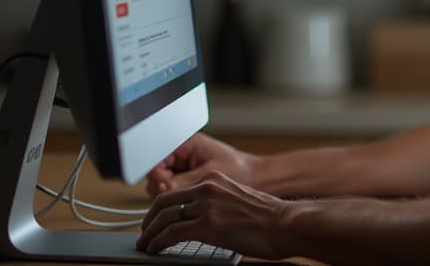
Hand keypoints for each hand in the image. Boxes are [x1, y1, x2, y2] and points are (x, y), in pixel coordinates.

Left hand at [136, 171, 289, 259]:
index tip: (155, 220)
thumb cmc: (269, 218)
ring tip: (145, 244)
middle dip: (148, 220)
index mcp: (214, 181)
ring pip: (164, 219)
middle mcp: (207, 188)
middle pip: (163, 202)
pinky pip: (172, 234)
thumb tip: (198, 222)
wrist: (285, 223)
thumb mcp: (237, 201)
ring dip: (150, 234)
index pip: (176, 192)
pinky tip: (155, 249)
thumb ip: (216, 205)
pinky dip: (158, 243)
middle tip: (144, 233)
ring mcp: (206, 206)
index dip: (159, 208)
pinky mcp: (207, 225)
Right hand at [145, 132, 258, 196]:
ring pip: (163, 185)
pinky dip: (177, 199)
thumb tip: (162, 190)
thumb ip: (182, 181)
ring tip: (182, 201)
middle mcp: (183, 155)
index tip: (164, 186)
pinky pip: (174, 192)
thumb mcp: (209, 174)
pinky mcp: (190, 182)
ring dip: (168, 195)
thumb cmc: (242, 171)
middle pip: (157, 173)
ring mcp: (186, 169)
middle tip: (171, 195)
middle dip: (161, 186)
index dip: (157, 174)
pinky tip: (186, 206)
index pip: (158, 157)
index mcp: (187, 144)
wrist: (261, 179)